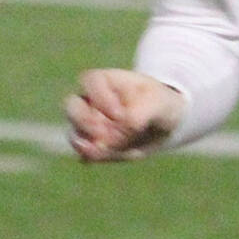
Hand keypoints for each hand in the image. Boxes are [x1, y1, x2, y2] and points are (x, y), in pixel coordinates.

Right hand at [64, 68, 184, 161]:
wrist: (166, 125)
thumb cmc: (160, 104)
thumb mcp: (159, 103)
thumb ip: (141, 112)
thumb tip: (121, 129)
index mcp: (106, 80)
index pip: (90, 82)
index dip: (100, 99)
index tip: (120, 114)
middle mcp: (91, 101)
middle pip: (71, 106)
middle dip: (83, 121)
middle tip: (101, 133)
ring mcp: (88, 124)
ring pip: (75, 133)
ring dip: (88, 143)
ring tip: (104, 150)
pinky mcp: (93, 146)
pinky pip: (85, 153)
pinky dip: (94, 157)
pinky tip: (103, 157)